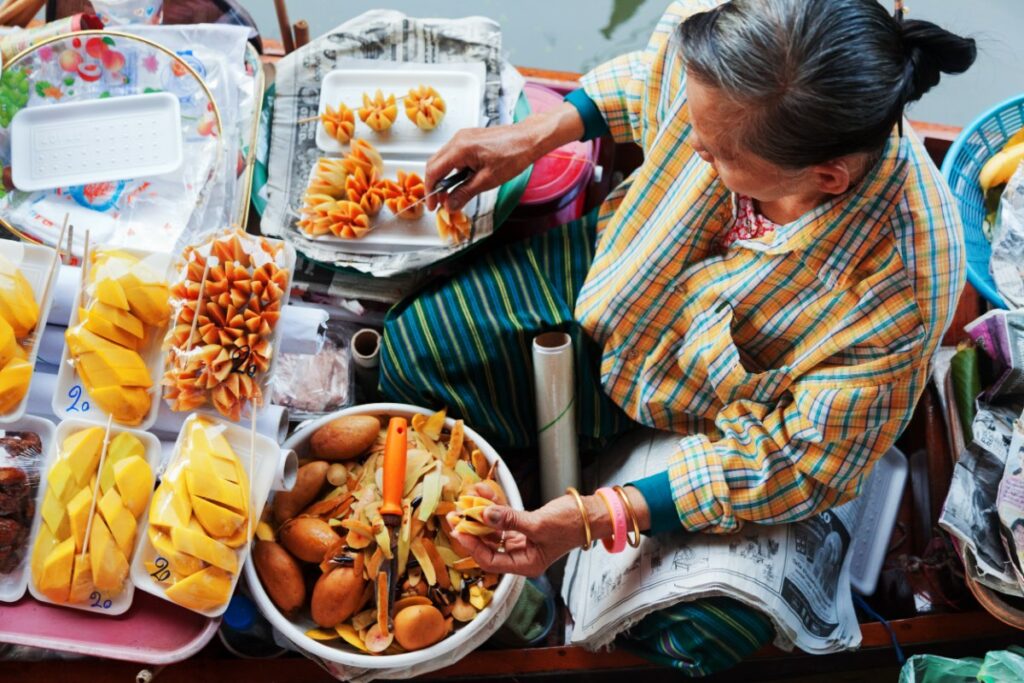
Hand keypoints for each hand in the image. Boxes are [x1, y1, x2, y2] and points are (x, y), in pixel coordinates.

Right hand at [425, 102, 584, 212]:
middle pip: (435, 164)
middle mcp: (458, 139)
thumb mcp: (487, 180)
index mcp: (460, 149)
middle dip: (435, 185)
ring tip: (453, 194)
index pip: (434, 171)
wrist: (528, 139)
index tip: (433, 205)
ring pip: (443, 159)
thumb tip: (450, 205)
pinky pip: (453, 154)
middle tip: (441, 202)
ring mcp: (463, 137)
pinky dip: (453, 169)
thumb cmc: (513, 156)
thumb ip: (465, 193)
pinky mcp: (469, 138)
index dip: (430, 190)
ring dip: (444, 177)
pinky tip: (462, 180)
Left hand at [449, 483, 608, 577]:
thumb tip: (484, 515)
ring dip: (481, 513)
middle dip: (472, 528)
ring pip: (493, 529)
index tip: (459, 530)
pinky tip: (484, 492)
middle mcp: (521, 554)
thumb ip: (510, 520)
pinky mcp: (523, 525)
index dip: (472, 546)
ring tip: (468, 498)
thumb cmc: (572, 524)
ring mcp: (521, 540)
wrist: (592, 512)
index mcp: (526, 564)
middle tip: (456, 513)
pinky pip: (503, 517)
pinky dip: (494, 505)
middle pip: (488, 544)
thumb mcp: (539, 524)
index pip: (490, 561)